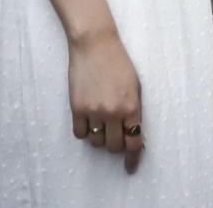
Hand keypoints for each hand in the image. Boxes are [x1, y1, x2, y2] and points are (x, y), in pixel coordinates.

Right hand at [68, 29, 144, 173]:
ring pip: (96, 142)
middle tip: (114, 134)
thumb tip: (133, 132)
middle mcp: (113, 112)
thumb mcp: (135, 86)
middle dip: (116, 144)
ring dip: (100, 137)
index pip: (134, 142)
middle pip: (114, 146)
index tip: (130, 167)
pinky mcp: (77, 108)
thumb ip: (134, 110)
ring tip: (101, 123)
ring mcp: (93, 111)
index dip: (132, 158)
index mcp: (132, 107)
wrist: (95, 45)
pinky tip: (88, 122)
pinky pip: (80, 134)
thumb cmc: (119, 63)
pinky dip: (84, 132)